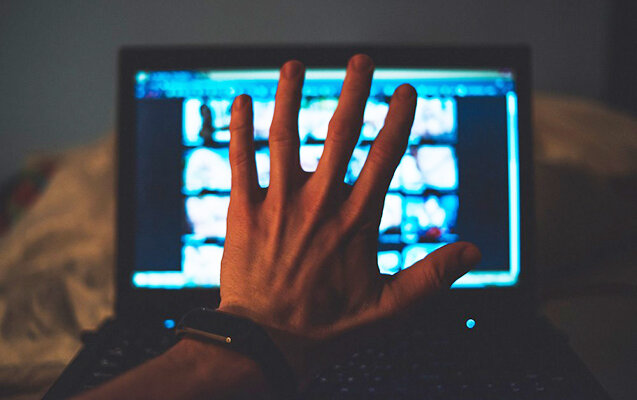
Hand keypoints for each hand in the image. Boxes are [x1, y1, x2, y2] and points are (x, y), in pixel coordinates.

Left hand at [219, 54, 479, 373]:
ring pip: (285, 137)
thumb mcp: (389, 308)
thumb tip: (474, 251)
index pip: (384, 158)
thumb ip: (432, 276)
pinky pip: (241, 161)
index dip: (397, 120)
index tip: (405, 90)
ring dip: (291, 97)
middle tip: (361, 60)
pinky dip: (240, 129)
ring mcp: (279, 204)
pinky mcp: (244, 211)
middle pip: (339, 134)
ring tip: (296, 66)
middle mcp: (319, 203)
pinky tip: (242, 101)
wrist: (265, 343)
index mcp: (356, 221)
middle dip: (353, 92)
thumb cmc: (327, 326)